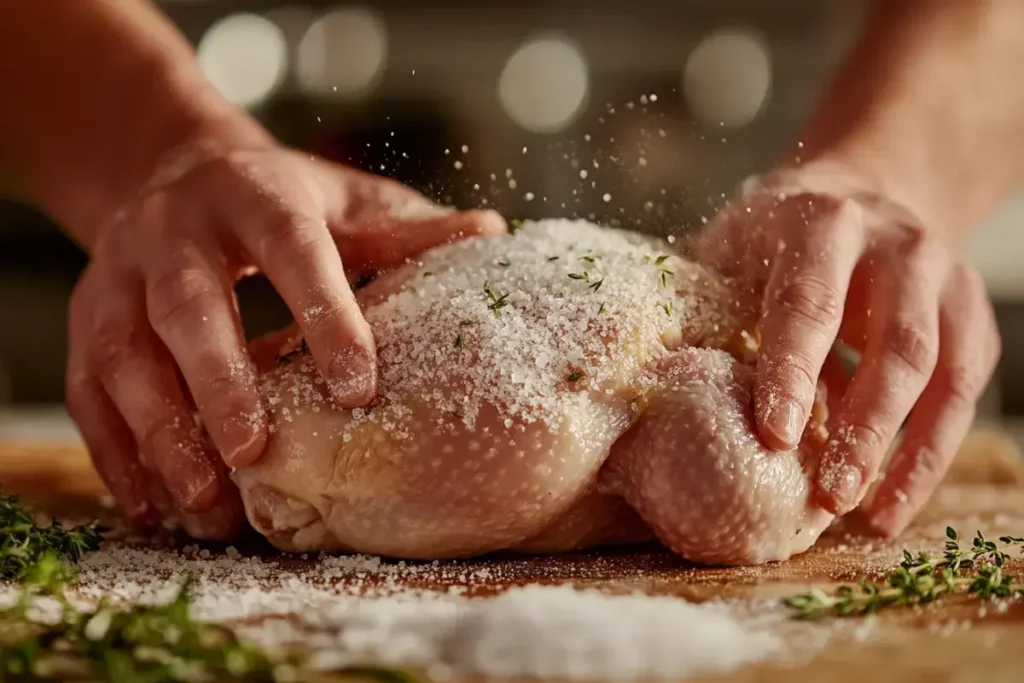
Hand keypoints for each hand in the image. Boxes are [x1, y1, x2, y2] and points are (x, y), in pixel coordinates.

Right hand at [65, 143, 504, 537]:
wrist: (171, 172)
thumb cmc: (275, 198)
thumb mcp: (340, 200)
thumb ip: (404, 227)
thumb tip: (490, 233)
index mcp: (254, 194)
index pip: (291, 247)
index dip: (323, 313)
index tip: (357, 388)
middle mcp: (176, 231)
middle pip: (187, 305)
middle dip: (217, 380)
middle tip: (255, 452)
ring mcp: (120, 275)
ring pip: (125, 354)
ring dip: (160, 431)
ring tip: (204, 501)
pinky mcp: (87, 319)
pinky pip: (90, 389)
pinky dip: (116, 450)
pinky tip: (151, 504)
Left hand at [694, 161, 1000, 536]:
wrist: (857, 197)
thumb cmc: (770, 241)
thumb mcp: (727, 251)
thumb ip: (697, 307)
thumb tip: (644, 385)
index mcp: (822, 223)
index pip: (809, 303)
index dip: (794, 371)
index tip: (775, 435)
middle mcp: (898, 245)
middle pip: (895, 344)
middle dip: (864, 428)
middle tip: (828, 496)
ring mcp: (946, 281)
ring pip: (943, 374)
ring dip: (906, 453)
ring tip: (868, 516)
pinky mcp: (971, 319)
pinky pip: (964, 393)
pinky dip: (932, 452)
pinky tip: (893, 500)